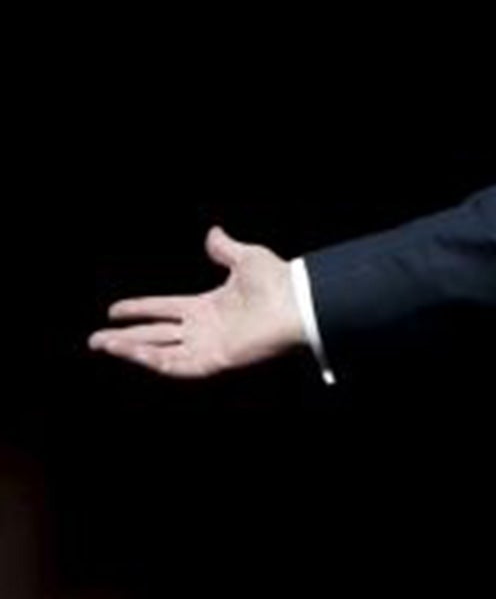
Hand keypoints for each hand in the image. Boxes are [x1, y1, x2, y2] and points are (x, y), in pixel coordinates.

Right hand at [87, 226, 303, 378]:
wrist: (297, 301)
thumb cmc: (278, 280)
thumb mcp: (245, 257)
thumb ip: (224, 249)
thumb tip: (213, 233)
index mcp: (208, 307)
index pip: (164, 310)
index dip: (139, 309)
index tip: (113, 309)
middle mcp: (205, 329)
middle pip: (156, 335)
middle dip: (125, 338)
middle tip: (95, 339)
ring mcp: (209, 345)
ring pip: (161, 352)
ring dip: (131, 349)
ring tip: (103, 345)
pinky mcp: (216, 360)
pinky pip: (178, 365)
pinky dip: (153, 360)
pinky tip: (131, 352)